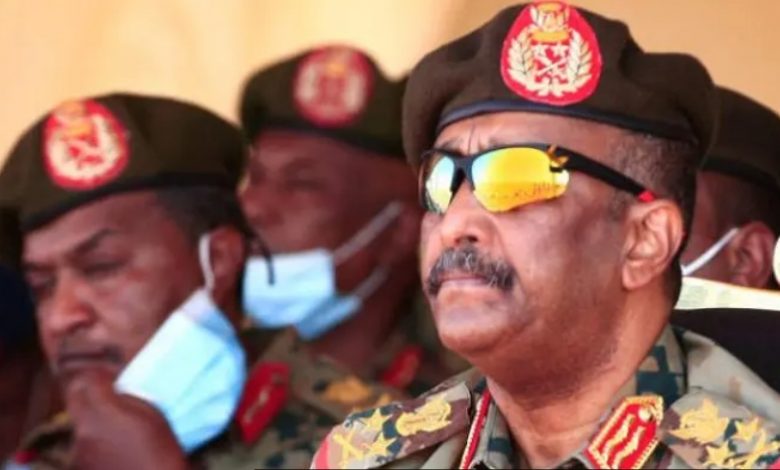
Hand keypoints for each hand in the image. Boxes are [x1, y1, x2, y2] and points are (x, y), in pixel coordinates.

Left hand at [64, 369, 187, 469]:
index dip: (99, 374)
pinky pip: (81, 441)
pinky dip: (93, 438)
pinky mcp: (78, 463)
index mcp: (105, 410)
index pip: (88, 378)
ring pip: (79, 419)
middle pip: (75, 396)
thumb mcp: (151, 414)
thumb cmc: (160, 451)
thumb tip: (114, 388)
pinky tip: (113, 446)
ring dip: (92, 416)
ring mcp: (79, 448)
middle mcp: (85, 427)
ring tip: (116, 426)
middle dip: (87, 390)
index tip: (110, 376)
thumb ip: (126, 396)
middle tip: (105, 392)